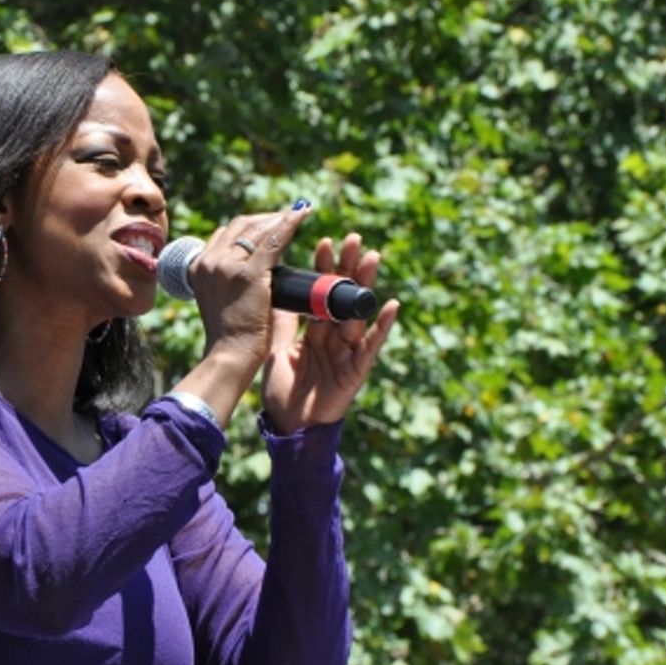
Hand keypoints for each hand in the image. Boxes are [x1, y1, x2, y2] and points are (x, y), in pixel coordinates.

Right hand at [188, 205, 311, 371]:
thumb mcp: (219, 300)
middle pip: (239, 225)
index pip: (225, 234)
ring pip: (257, 229)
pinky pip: (274, 240)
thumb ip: (228, 281)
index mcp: (198, 266)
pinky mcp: (249, 273)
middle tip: (286, 217)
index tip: (267, 225)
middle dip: (265, 218)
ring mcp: (227, 265)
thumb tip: (253, 271)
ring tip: (299, 214)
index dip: (249, 226)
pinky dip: (290, 224)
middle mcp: (209, 261)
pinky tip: (302, 215)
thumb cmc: (231, 336)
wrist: (229, 355)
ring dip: (279, 219)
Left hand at [261, 232, 399, 433]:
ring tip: (372, 258)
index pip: (321, 293)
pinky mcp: (357, 369)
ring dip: (365, 286)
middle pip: (343, 297)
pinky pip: (371, 345)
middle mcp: (333, 337)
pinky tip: (390, 304)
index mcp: (314, 330)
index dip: (324, 269)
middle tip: (354, 239)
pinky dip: (382, 326)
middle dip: (349, 268)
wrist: (287, 424)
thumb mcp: (276, 348)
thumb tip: (275, 290)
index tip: (326, 242)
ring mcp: (347, 352)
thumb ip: (282, 322)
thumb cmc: (282, 390)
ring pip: (358, 313)